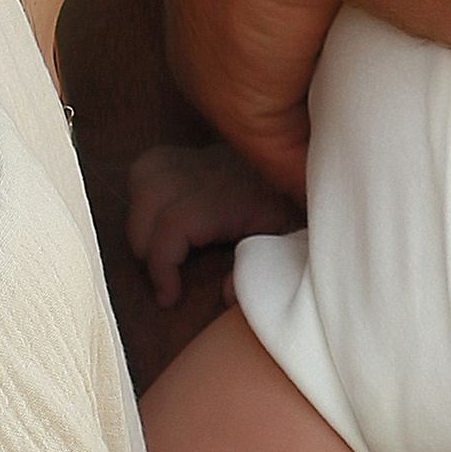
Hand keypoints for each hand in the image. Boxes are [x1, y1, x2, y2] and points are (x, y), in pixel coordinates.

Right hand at [125, 138, 300, 306]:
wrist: (311, 172)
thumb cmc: (299, 212)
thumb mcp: (291, 242)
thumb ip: (261, 269)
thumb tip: (226, 295)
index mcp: (232, 198)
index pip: (174, 224)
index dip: (160, 264)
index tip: (167, 297)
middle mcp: (209, 174)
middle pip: (148, 203)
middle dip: (145, 249)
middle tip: (165, 279)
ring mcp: (199, 160)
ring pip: (143, 180)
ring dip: (139, 221)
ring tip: (157, 250)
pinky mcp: (192, 154)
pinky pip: (150, 165)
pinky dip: (142, 193)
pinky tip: (157, 218)